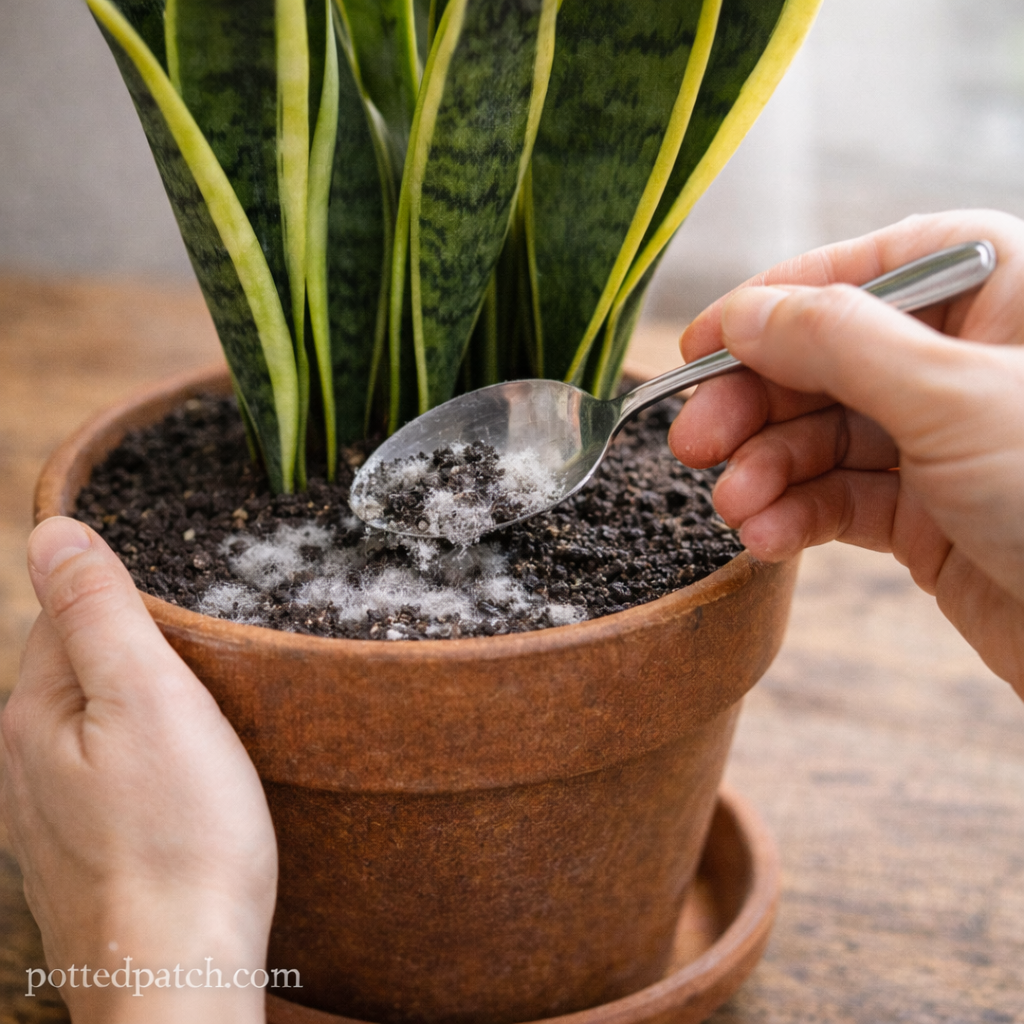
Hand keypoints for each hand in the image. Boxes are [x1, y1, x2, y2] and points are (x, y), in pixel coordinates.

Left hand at [1, 517, 276, 1022]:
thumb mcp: (149, 699)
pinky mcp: (83, 849)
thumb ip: (98, 611)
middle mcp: (22, 761)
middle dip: (136, 651)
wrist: (177, 977)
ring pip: (94, 722)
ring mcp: (49, 812)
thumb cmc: (181, 836)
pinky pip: (108, 773)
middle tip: (205, 669)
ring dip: (142, 706)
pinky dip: (144, 759)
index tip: (186, 620)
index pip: (65, 613)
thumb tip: (50, 531)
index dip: (128, 599)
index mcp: (32, 713)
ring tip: (201, 722)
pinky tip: (180, 782)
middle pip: (78, 666)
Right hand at [668, 210, 1023, 695]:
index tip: (699, 344)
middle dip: (753, 407)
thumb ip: (837, 343)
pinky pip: (839, 498)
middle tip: (694, 443)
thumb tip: (744, 313)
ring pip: (821, 437)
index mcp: (995, 289)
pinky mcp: (926, 511)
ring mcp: (941, 439)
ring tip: (734, 509)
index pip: (856, 273)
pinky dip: (795, 516)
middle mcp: (961, 358)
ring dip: (766, 473)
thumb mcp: (950, 397)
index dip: (770, 307)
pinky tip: (766, 537)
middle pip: (823, 361)